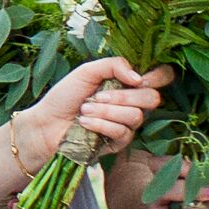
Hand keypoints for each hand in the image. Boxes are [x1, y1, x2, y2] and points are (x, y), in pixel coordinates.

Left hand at [14, 56, 163, 170]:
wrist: (46, 123)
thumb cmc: (65, 95)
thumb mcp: (87, 71)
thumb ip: (114, 65)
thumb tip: (139, 78)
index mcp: (128, 82)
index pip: (161, 77)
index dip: (158, 76)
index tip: (138, 79)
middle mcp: (132, 103)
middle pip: (152, 98)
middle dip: (124, 96)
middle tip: (98, 95)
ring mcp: (127, 124)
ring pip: (136, 116)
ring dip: (106, 111)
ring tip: (84, 109)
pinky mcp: (119, 143)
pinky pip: (122, 132)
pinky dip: (101, 124)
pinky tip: (84, 122)